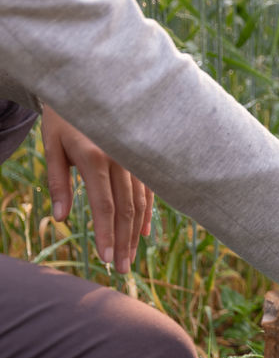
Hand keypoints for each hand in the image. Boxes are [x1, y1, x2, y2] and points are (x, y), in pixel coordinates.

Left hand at [41, 106, 153, 271]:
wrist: (89, 88)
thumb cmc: (64, 119)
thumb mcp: (51, 147)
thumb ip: (57, 183)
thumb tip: (59, 219)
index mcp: (96, 157)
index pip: (105, 206)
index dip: (107, 234)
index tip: (106, 259)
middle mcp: (122, 159)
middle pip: (126, 209)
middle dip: (124, 242)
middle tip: (122, 270)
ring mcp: (135, 158)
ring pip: (140, 202)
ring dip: (136, 233)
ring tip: (132, 259)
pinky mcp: (142, 158)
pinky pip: (148, 190)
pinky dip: (146, 213)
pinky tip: (143, 233)